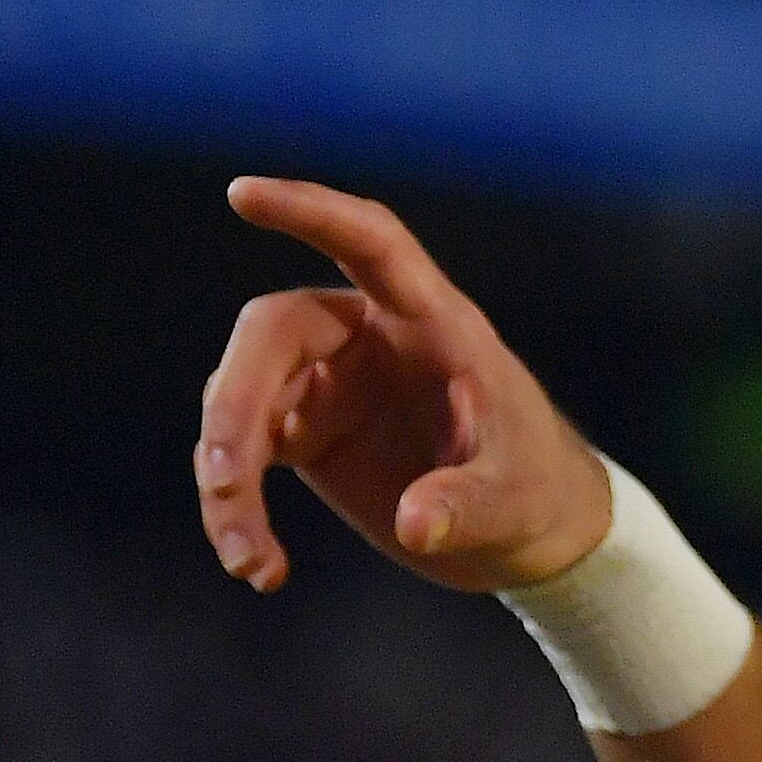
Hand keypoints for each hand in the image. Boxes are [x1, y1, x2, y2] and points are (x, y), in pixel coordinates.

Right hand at [197, 178, 614, 593]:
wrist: (530, 532)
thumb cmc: (536, 492)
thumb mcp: (514, 503)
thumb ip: (468, 506)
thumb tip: (417, 523)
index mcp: (433, 323)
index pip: (370, 243)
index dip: (311, 213)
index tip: (242, 193)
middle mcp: (369, 337)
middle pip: (270, 335)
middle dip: (235, 407)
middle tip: (227, 483)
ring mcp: (328, 382)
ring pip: (237, 401)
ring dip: (225, 477)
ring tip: (249, 561)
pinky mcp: (304, 432)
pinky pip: (241, 454)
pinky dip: (236, 508)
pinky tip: (260, 568)